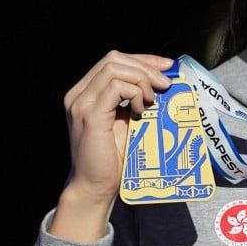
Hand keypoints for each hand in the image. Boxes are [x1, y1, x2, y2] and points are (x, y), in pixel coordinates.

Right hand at [49, 51, 173, 241]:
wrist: (95, 187)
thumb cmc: (113, 159)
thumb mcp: (126, 121)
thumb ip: (134, 100)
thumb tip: (164, 83)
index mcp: (86, 93)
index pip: (114, 60)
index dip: (143, 59)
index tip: (167, 66)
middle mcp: (79, 94)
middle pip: (113, 58)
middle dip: (145, 66)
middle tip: (166, 84)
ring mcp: (82, 103)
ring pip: (114, 67)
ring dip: (141, 79)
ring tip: (153, 99)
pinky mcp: (90, 115)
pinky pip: (116, 87)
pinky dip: (134, 93)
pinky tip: (141, 109)